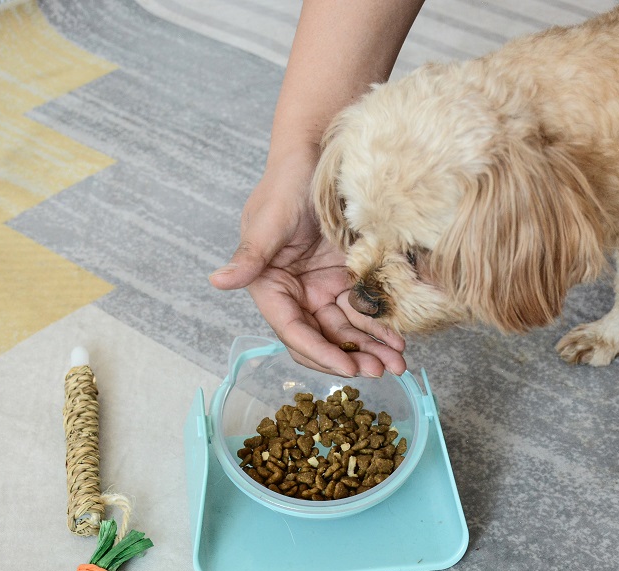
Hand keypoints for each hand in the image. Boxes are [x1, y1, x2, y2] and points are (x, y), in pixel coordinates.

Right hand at [210, 149, 406, 376]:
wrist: (320, 152)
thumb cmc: (288, 179)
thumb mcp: (271, 217)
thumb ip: (251, 254)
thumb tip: (217, 281)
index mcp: (271, 286)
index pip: (293, 330)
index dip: (319, 352)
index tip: (346, 368)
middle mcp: (297, 294)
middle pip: (323, 338)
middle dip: (351, 358)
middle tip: (381, 370)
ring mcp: (325, 289)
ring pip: (348, 331)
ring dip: (371, 349)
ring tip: (398, 362)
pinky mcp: (350, 279)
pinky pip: (366, 310)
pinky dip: (382, 326)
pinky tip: (401, 338)